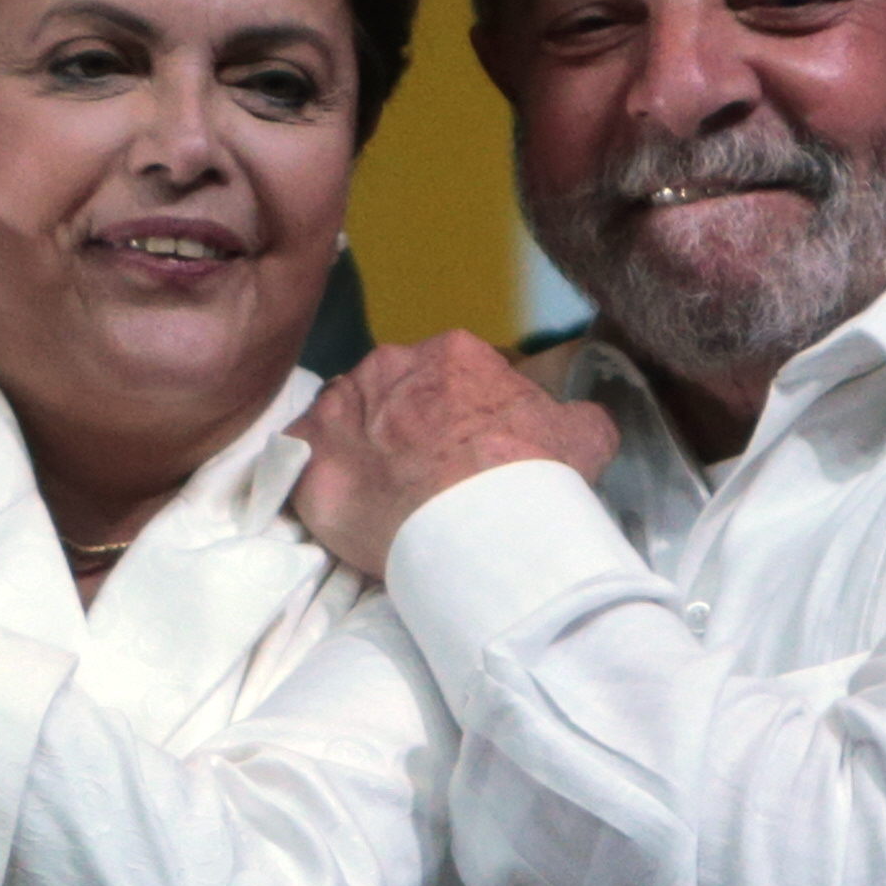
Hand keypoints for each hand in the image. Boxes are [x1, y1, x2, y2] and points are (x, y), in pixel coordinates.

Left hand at [290, 331, 616, 578]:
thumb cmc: (532, 482)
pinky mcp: (304, 454)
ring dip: (361, 449)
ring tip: (384, 499)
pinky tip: (339, 508)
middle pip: (396, 394)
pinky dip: (315, 478)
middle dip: (407, 429)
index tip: (470, 454)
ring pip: (347, 421)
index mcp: (456, 354)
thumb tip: (571, 419)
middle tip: (427, 480)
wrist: (476, 531)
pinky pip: (301, 460)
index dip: (463, 416)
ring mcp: (341, 406)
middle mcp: (391, 365)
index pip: (455, 376)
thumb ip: (572, 416)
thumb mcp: (583, 438)